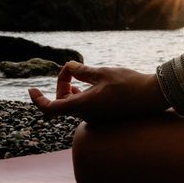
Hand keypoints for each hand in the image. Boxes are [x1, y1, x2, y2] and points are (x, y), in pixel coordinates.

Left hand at [28, 61, 169, 123]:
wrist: (152, 96)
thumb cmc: (128, 84)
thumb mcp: (103, 72)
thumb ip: (83, 70)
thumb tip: (70, 66)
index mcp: (82, 106)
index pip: (49, 109)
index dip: (37, 100)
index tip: (31, 89)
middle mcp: (87, 115)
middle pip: (62, 103)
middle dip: (62, 85)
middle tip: (71, 68)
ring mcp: (97, 117)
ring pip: (75, 105)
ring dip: (72, 90)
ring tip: (77, 74)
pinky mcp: (106, 115)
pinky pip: (86, 107)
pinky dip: (82, 94)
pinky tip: (90, 83)